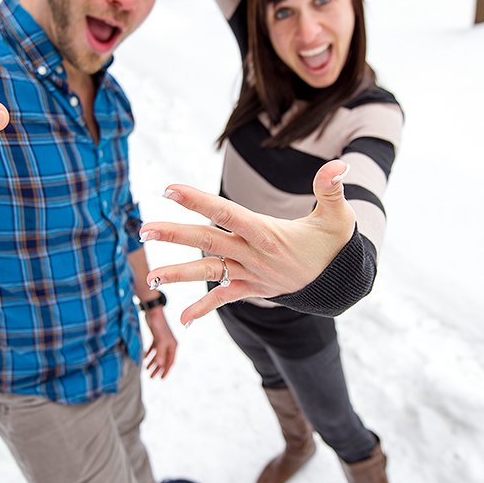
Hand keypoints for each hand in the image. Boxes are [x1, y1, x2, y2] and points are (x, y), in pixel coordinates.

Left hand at [141, 160, 354, 324]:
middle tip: (143, 228)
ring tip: (150, 278)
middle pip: (208, 241)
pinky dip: (205, 307)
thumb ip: (331, 189)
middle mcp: (254, 255)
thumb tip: (339, 164)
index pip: (227, 213)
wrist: (341, 283)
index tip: (169, 190)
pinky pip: (225, 298)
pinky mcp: (253, 288)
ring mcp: (251, 274)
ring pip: (210, 272)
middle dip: (175, 235)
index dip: (197, 201)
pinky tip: (184, 319)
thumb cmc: (335, 244)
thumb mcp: (338, 215)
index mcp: (268, 234)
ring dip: (178, 274)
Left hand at [143, 307, 177, 377]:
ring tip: (146, 370)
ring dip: (153, 362)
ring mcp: (162, 340)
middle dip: (158, 369)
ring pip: (158, 355)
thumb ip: (160, 353)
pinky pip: (153, 349)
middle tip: (151, 377)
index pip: (170, 362)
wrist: (153, 312)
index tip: (161, 379)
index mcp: (173, 346)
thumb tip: (160, 365)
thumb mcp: (159, 341)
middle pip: (164, 360)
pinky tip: (144, 359)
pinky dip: (149, 354)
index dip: (166, 371)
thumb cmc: (158, 326)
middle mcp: (169, 344)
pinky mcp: (156, 337)